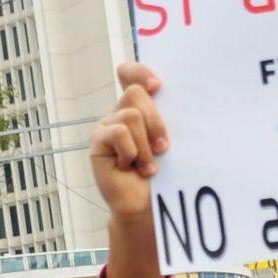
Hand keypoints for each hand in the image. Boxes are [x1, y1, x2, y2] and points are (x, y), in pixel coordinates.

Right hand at [92, 62, 167, 221]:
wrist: (149, 206)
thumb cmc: (164, 175)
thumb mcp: (169, 142)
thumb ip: (168, 119)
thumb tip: (179, 97)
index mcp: (137, 109)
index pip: (128, 74)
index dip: (139, 72)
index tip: (158, 86)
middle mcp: (119, 114)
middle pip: (136, 93)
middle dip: (155, 121)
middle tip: (163, 148)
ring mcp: (106, 127)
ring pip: (131, 115)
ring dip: (146, 145)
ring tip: (148, 165)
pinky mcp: (98, 142)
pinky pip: (119, 133)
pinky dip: (132, 152)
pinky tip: (132, 168)